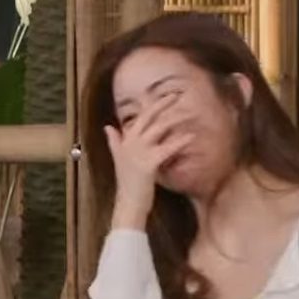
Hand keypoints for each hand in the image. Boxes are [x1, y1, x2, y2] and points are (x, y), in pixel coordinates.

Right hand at [104, 102, 192, 224]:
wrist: (128, 203)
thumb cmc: (128, 183)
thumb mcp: (119, 159)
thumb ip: (114, 142)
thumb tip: (107, 128)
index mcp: (125, 141)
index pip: (141, 117)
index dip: (154, 105)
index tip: (168, 96)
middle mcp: (130, 143)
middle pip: (148, 116)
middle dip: (164, 104)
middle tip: (178, 95)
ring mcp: (138, 152)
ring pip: (158, 128)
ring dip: (175, 119)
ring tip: (190, 113)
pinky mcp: (148, 163)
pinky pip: (167, 148)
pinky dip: (180, 142)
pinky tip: (191, 137)